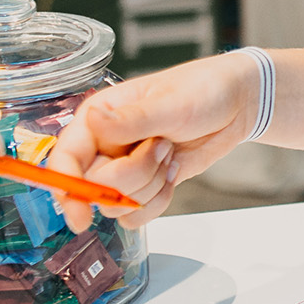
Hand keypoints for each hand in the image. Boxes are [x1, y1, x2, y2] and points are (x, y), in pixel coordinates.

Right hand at [50, 53, 258, 229]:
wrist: (237, 104)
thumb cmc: (202, 89)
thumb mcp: (169, 102)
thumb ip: (129, 120)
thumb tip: (93, 120)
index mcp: (99, 117)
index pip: (66, 158)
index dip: (66, 187)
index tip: (80, 214)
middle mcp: (105, 145)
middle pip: (95, 188)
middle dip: (134, 177)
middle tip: (162, 147)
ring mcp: (124, 167)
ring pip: (117, 204)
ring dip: (150, 187)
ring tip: (170, 152)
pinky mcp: (144, 185)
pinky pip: (137, 214)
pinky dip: (159, 201)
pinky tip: (173, 172)